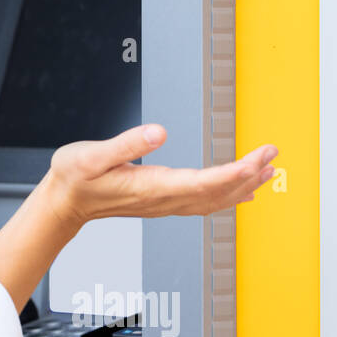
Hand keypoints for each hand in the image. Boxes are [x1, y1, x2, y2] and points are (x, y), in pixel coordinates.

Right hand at [44, 123, 277, 226]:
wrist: (64, 203)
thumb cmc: (74, 179)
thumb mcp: (91, 155)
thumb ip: (126, 143)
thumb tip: (159, 133)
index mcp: (151, 187)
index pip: (204, 183)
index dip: (236, 171)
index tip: (259, 157)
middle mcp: (163, 200)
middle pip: (217, 193)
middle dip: (249, 174)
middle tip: (273, 156)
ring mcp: (164, 204)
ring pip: (213, 200)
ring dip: (243, 186)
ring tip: (266, 171)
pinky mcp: (162, 201)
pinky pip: (203, 203)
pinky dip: (228, 196)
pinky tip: (241, 192)